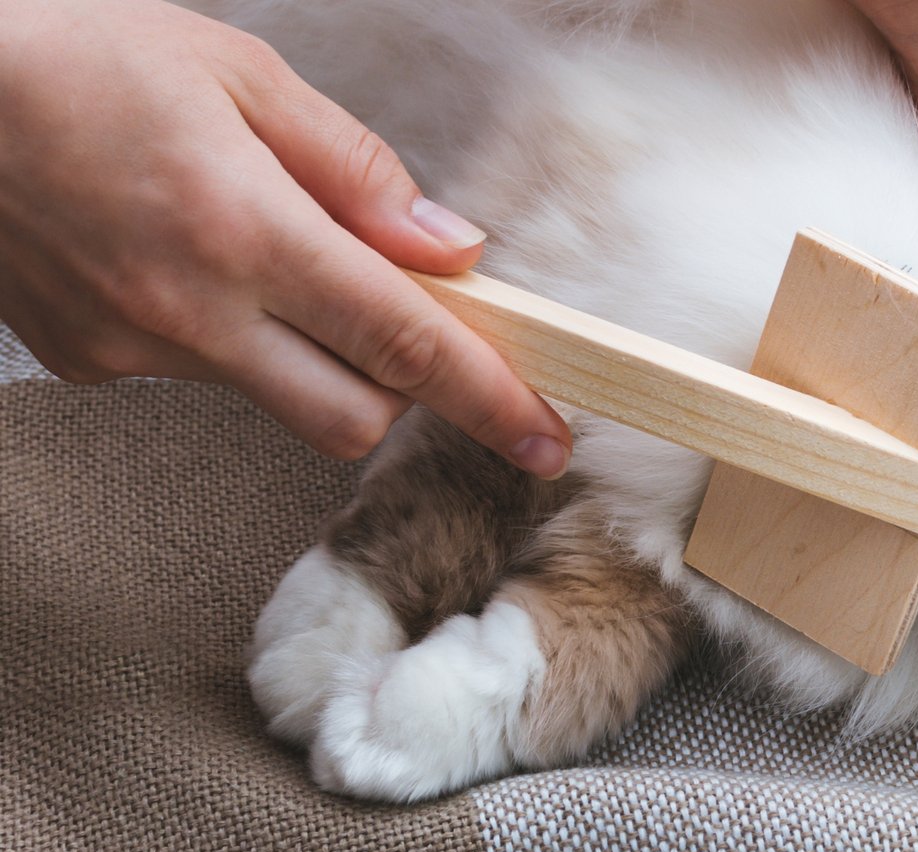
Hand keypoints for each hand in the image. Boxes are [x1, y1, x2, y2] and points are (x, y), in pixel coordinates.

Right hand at [0, 0, 570, 475]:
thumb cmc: (80, 55)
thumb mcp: (240, 76)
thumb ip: (357, 173)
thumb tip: (450, 248)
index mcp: (245, 229)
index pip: (405, 343)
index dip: (489, 399)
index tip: (545, 439)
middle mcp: (191, 311)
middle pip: (353, 415)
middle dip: (398, 385)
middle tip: (390, 314)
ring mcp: (132, 350)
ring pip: (276, 398)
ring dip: (304, 351)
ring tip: (248, 249)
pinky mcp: (88, 366)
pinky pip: (197, 377)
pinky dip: (223, 336)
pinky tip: (175, 261)